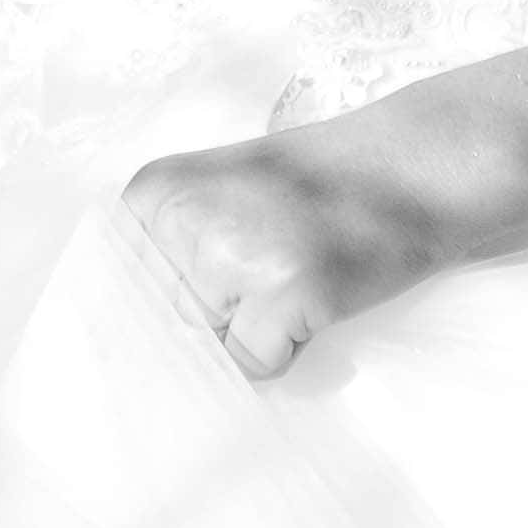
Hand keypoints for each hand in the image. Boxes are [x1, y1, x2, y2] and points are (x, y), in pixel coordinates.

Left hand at [121, 117, 461, 380]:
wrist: (414, 165)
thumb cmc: (319, 183)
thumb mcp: (222, 191)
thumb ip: (173, 247)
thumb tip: (131, 346)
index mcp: (156, 192)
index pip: (113, 287)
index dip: (145, 313)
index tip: (172, 317)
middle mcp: (183, 220)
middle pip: (164, 321)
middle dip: (210, 319)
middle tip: (266, 270)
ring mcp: (232, 256)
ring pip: (210, 346)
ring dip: (250, 331)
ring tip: (296, 274)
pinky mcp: (285, 292)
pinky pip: (255, 362)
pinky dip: (286, 348)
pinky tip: (318, 295)